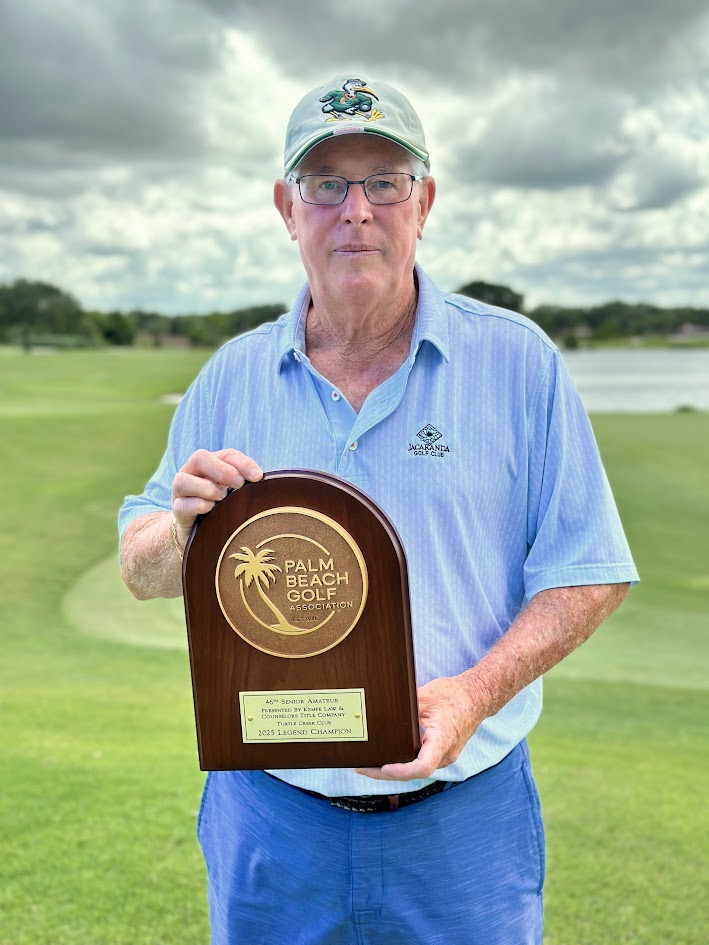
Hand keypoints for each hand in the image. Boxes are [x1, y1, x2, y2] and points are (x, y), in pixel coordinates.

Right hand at [171, 448, 262, 539]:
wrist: (199, 529)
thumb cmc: (222, 505)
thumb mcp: (235, 492)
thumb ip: (245, 483)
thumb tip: (260, 480)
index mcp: (211, 463)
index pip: (227, 455)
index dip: (243, 463)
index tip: (257, 477)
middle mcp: (192, 472)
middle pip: (199, 458)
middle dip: (221, 470)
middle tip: (238, 483)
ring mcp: (180, 491)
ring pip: (183, 480)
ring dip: (207, 488)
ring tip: (222, 497)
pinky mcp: (177, 510)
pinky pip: (181, 505)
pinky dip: (198, 505)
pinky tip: (210, 509)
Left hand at [355, 673, 486, 781]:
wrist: (477, 697)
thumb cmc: (454, 695)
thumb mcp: (426, 695)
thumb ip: (405, 706)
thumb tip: (380, 708)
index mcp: (443, 739)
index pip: (423, 766)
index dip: (402, 771)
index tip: (383, 767)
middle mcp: (446, 754)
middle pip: (414, 773)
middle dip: (386, 774)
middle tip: (361, 768)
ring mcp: (445, 756)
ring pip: (416, 771)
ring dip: (394, 771)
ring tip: (368, 765)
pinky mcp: (442, 754)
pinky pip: (421, 764)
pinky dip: (404, 764)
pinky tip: (387, 758)